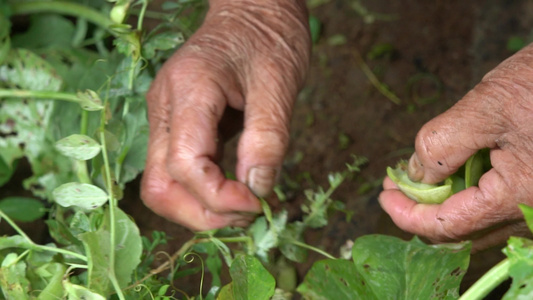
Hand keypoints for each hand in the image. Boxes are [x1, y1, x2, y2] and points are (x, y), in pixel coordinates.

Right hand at [140, 0, 309, 230]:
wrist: (252, 11)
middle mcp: (165, 108)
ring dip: (201, 207)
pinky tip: (235, 188)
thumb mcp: (279, 84)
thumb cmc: (269, 38)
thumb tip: (257, 190)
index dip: (219, 196)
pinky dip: (203, 191)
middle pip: (161, 187)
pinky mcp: (175, 126)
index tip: (257, 201)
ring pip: (162, 186)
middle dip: (204, 213)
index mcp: (189, 90)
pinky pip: (177, 172)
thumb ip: (267, 139)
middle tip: (250, 211)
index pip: (185, 165)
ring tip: (245, 203)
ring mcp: (165, 118)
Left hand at [379, 44, 532, 250]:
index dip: (406, 214)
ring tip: (420, 173)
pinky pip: (499, 204)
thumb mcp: (487, 106)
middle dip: (423, 209)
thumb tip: (415, 174)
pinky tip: (455, 169)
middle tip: (397, 184)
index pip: (447, 226)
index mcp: (518, 197)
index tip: (383, 193)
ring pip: (481, 219)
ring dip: (445, 201)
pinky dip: (469, 192)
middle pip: (463, 230)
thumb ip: (442, 145)